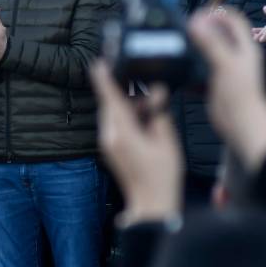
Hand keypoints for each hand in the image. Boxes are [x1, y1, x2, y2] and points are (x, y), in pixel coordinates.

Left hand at [90, 62, 182, 224]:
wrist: (151, 203)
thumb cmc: (162, 175)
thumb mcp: (167, 141)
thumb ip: (159, 113)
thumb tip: (156, 92)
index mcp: (123, 133)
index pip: (110, 99)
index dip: (104, 79)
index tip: (98, 63)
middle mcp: (109, 136)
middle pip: (111, 105)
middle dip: (127, 95)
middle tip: (149, 95)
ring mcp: (107, 143)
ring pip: (113, 114)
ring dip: (129, 107)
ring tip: (151, 112)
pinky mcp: (110, 149)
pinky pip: (115, 125)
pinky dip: (127, 118)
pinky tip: (144, 124)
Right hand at [188, 10, 265, 171]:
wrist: (241, 124)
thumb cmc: (240, 94)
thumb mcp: (225, 64)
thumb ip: (211, 43)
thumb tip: (196, 23)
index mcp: (245, 48)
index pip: (234, 19)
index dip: (216, 13)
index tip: (196, 16)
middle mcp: (236, 56)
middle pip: (219, 33)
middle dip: (202, 29)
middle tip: (184, 30)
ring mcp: (226, 69)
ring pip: (208, 51)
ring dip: (195, 48)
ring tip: (180, 47)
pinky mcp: (215, 82)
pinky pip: (201, 69)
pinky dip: (191, 68)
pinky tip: (181, 70)